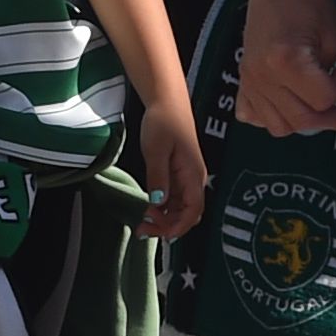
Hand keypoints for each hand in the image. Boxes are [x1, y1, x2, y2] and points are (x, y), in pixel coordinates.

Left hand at [131, 104, 210, 239]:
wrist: (167, 102)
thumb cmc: (163, 122)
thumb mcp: (156, 150)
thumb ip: (158, 177)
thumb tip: (158, 203)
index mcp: (193, 175)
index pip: (193, 211)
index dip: (178, 226)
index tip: (158, 233)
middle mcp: (193, 179)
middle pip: (188, 214)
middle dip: (168, 226)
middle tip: (143, 229)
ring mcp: (186, 177)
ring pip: (180, 208)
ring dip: (164, 219)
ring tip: (142, 222)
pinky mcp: (178, 174)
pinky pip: (174, 199)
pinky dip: (162, 208)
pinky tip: (147, 209)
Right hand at [234, 0, 335, 133]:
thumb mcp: (333, 37)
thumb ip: (330, 73)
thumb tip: (330, 96)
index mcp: (286, 61)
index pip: (322, 100)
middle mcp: (262, 76)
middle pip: (301, 120)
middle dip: (330, 118)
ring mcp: (248, 79)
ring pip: (277, 125)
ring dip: (303, 122)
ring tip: (318, 107)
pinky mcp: (242, 77)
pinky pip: (252, 114)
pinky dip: (271, 117)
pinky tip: (287, 104)